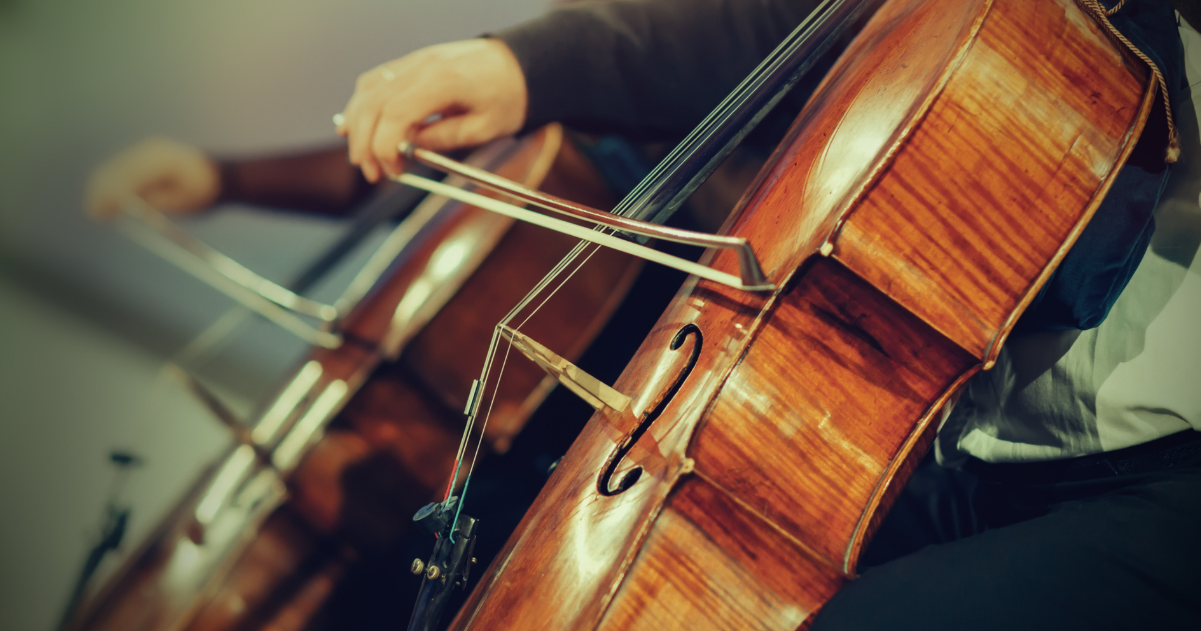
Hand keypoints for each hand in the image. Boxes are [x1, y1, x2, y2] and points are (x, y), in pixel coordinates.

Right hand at [84, 137, 220, 220]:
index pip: (130, 175)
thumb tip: (132, 207)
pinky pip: (119, 172)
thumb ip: (158, 202)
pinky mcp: (141, 159)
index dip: (114, 193)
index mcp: (163, 159)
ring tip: (97, 213)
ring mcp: (144, 152)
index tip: (103, 210)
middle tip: (95, 215)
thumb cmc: (204, 192)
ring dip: (102, 191)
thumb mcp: (184, 201)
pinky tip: (106, 204)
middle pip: (116, 170)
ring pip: (113, 170)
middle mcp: (150, 151)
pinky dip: (110, 187)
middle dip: (102, 193)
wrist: (218, 177)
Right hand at [336, 38, 527, 182]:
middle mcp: (422, 65)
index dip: (384, 147)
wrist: (519, 66)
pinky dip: (362, 105)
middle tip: (372, 173)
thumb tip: (407, 151)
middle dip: (364, 142)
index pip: (395, 113)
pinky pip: (374, 81)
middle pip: (372, 103)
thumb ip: (442, 139)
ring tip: (363, 157)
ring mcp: (413, 60)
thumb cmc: (508, 97)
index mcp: (443, 81)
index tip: (392, 171)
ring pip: (367, 90)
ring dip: (357, 125)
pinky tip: (358, 127)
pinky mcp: (410, 63)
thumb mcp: (483, 129)